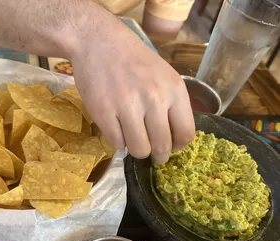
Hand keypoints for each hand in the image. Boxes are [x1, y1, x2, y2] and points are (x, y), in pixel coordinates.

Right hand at [69, 4, 194, 163]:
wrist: (99, 41)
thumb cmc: (134, 60)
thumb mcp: (164, 76)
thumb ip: (172, 105)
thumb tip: (173, 140)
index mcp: (174, 89)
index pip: (186, 133)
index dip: (178, 147)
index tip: (171, 147)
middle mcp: (154, 98)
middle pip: (162, 147)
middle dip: (157, 155)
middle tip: (151, 152)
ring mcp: (127, 106)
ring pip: (139, 150)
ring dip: (136, 149)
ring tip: (132, 136)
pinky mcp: (104, 112)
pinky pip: (117, 144)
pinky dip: (117, 140)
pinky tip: (116, 126)